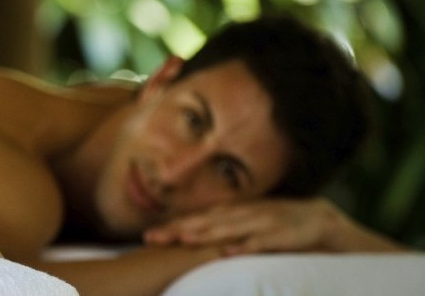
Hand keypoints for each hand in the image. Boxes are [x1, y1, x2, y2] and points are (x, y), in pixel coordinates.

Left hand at [142, 198, 343, 255]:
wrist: (318, 220)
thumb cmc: (275, 226)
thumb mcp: (245, 226)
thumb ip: (220, 231)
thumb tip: (189, 240)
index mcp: (231, 214)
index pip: (196, 220)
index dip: (172, 227)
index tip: (147, 236)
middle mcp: (241, 215)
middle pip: (205, 223)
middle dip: (178, 230)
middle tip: (153, 238)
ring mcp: (260, 223)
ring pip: (228, 229)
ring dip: (206, 235)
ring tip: (184, 240)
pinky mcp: (281, 234)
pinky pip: (261, 241)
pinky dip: (245, 246)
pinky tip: (230, 252)